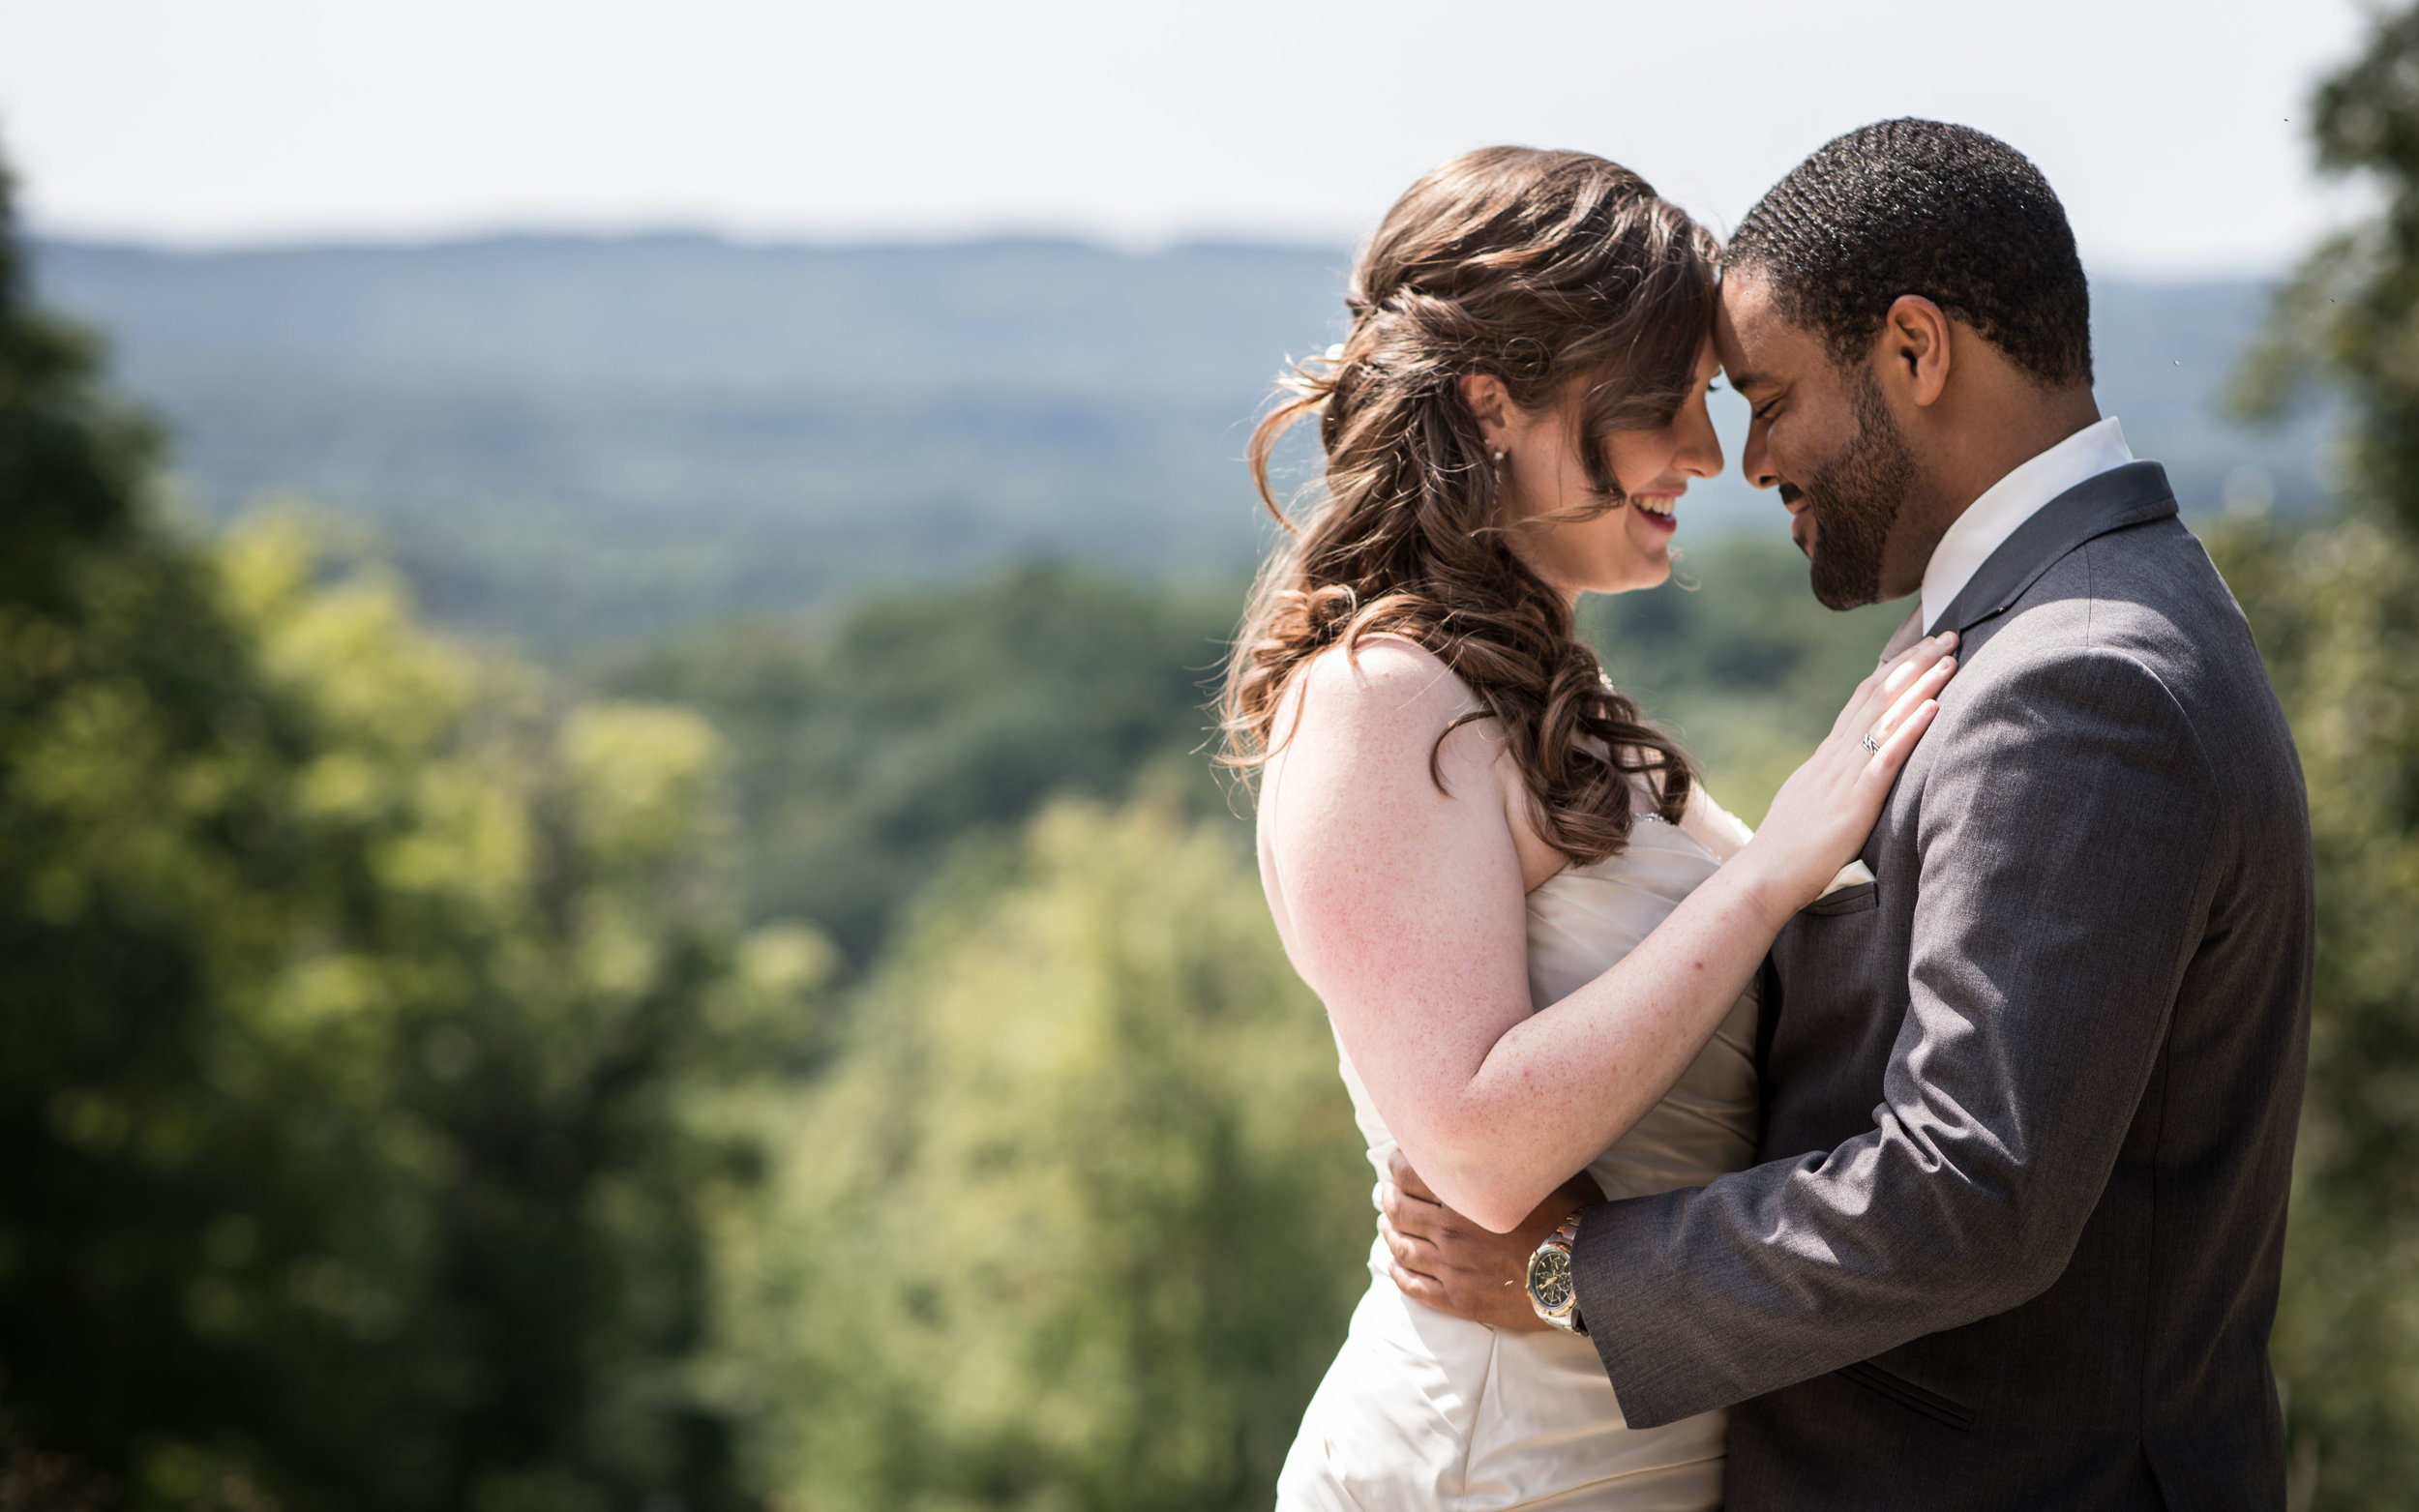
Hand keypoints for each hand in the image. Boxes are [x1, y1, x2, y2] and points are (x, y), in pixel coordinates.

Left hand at [1379, 1149, 1599, 1330]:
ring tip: (1387, 1223)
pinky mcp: (1460, 1299)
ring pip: (1402, 1246)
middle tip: (1387, 1190)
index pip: (1408, 1172)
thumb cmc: (1572, 1214)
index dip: (1397, 1165)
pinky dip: (1399, 1272)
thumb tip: (1497, 1131)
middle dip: (1389, 1196)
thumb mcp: (1542, 1168)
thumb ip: (1508, 1154)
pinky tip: (1395, 1264)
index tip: (1398, 1162)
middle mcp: (1449, 1229)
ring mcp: (1452, 1267)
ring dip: (1389, 1231)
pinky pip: (1414, 1286)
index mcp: (1463, 1192)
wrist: (1587, 1274)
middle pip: (1399, 1208)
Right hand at [1736, 631, 1957, 913]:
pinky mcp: (1855, 800)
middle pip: (1878, 697)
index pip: (1862, 701)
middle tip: (1947, 636)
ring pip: (1886, 718)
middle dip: (1914, 664)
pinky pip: (1887, 757)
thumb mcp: (1808, 804)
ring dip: (1921, 684)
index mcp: (1826, 758)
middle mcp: (1835, 757)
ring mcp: (1843, 776)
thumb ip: (1828, 783)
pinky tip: (1935, 706)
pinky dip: (1911, 728)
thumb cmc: (1786, 852)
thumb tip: (1844, 775)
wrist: (1764, 875)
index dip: (1893, 671)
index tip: (1919, 650)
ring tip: (1951, 657)